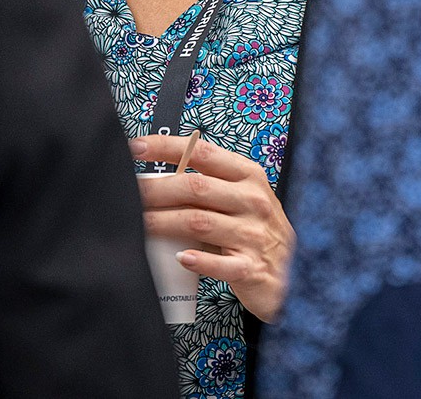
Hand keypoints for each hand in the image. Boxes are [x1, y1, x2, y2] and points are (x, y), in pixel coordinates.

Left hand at [132, 133, 294, 321]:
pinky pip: (221, 263)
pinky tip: (179, 257)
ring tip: (137, 224)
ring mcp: (253, 235)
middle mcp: (252, 201)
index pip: (202, 152)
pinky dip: (198, 260)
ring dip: (162, 222)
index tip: (135, 147)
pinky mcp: (251, 268)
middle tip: (125, 194)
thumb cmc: (260, 231)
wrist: (295, 274)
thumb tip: (158, 179)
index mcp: (249, 176)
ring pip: (198, 222)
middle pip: (195, 187)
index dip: (166, 147)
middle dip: (155, 189)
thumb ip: (210, 186)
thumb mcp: (244, 199)